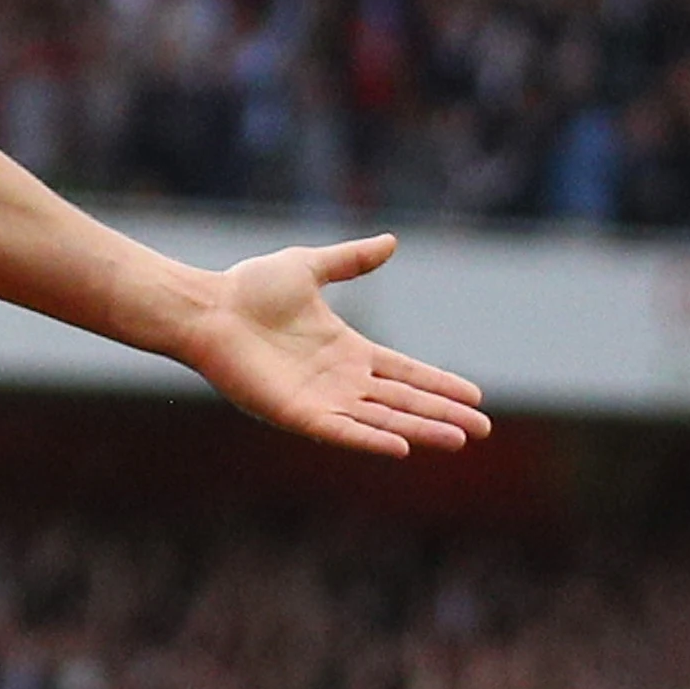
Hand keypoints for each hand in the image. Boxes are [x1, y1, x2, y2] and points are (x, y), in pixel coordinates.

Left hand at [174, 237, 489, 458]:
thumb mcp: (310, 267)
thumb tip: (391, 242)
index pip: (405, 372)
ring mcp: (320, 399)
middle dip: (443, 414)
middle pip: (403, 401)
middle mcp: (340, 380)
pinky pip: (341, 430)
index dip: (439, 383)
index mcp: (347, 350)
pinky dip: (371, 438)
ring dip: (419, 429)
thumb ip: (351, 261)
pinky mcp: (296, 414)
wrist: (208, 308)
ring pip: (381, 419)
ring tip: (457, 439)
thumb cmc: (249, 289)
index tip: (475, 396)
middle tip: (482, 430)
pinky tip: (402, 446)